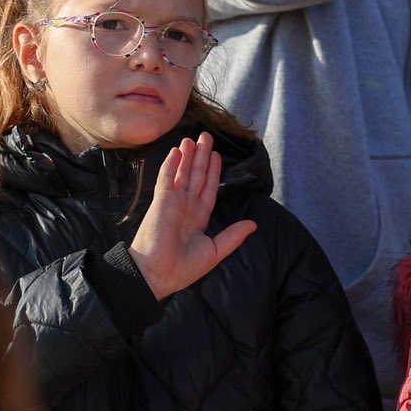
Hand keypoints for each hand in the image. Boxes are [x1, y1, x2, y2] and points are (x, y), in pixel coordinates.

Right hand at [128, 133, 255, 299]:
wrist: (157, 274)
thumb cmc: (182, 268)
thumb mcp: (214, 251)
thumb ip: (232, 236)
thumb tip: (253, 224)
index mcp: (198, 218)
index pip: (208, 189)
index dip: (212, 172)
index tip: (217, 156)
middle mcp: (186, 207)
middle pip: (196, 176)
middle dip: (202, 157)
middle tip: (206, 137)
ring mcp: (173, 202)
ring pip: (183, 173)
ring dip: (188, 155)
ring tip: (193, 138)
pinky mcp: (161, 200)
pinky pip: (167, 178)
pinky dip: (172, 164)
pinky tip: (177, 151)